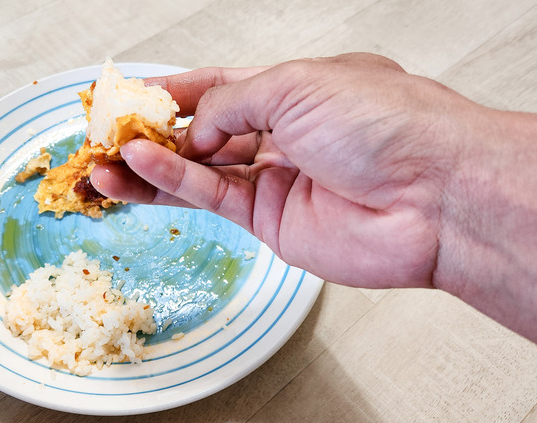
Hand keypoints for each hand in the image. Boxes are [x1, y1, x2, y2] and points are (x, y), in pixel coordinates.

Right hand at [92, 53, 470, 288]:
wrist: (433, 196)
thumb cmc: (387, 124)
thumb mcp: (295, 86)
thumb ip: (230, 106)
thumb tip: (191, 131)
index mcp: (296, 90)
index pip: (220, 88)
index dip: (174, 92)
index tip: (130, 95)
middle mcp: (283, 135)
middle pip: (203, 133)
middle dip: (152, 134)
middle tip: (106, 135)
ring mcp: (275, 181)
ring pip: (197, 172)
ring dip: (148, 167)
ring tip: (103, 164)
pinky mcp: (271, 222)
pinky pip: (211, 196)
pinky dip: (173, 182)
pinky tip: (138, 170)